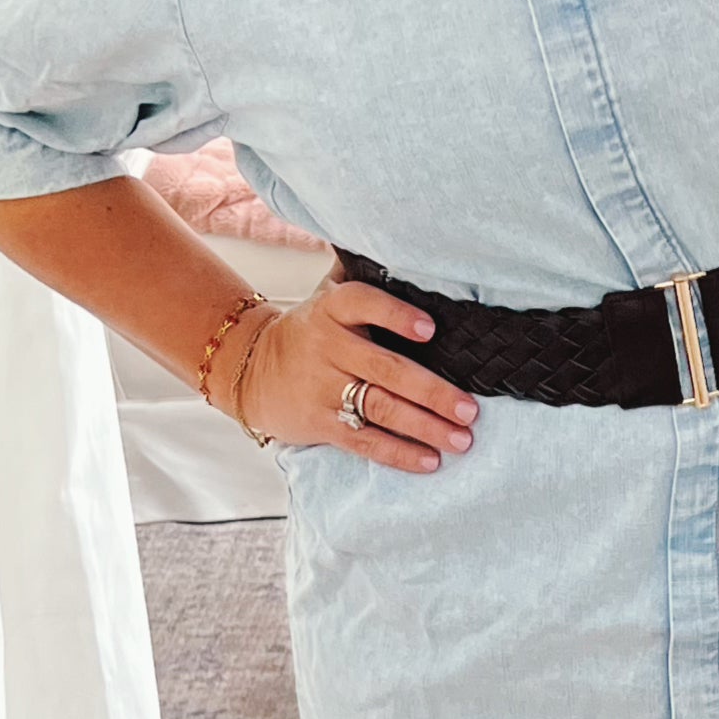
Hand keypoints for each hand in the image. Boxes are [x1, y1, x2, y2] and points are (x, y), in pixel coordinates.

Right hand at [232, 277, 477, 476]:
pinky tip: (430, 461)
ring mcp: (322, 388)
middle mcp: (327, 347)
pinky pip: (364, 441)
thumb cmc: (308, 331)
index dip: (396, 315)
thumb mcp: (326, 296)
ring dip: (425, 426)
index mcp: (332, 309)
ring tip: (461, 438)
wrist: (249, 368)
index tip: (430, 329)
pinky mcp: (319, 423)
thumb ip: (364, 279)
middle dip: (432, 392)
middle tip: (469, 409)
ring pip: (380, 408)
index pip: (364, 304)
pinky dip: (399, 453)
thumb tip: (418, 257)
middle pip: (386, 369)